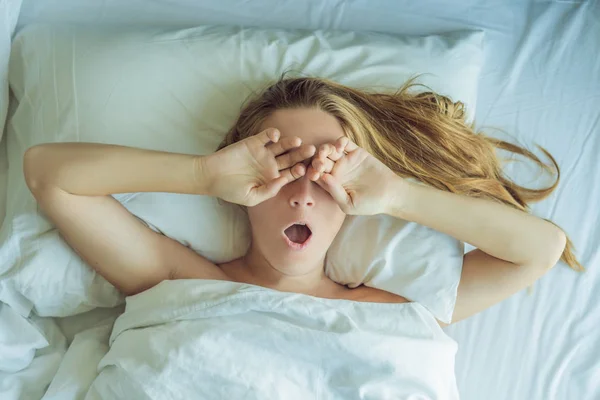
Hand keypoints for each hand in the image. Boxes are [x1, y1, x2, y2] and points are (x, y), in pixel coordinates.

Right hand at [199, 128, 315, 206]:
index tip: (304, 170)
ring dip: (290, 143)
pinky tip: (275, 137)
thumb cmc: (230, 190)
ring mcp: (263, 153)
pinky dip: (273, 134)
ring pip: (282, 146)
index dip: (299, 171)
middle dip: (301, 155)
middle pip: (291, 158)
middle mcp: (270, 165)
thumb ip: (269, 190)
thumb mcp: (252, 197)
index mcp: (272, 179)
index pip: (291, 174)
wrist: (211, 176)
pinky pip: (267, 136)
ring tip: (297, 141)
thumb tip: (284, 180)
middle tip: (312, 151)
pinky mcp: (254, 142)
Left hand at [307, 137, 403, 215]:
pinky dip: (340, 142)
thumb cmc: (369, 204)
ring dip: (325, 149)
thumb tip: (322, 177)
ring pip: (330, 150)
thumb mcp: (349, 204)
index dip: (312, 173)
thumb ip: (335, 191)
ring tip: (327, 151)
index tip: (313, 174)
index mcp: (331, 184)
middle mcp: (336, 171)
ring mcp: (346, 160)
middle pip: (321, 161)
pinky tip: (340, 147)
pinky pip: (345, 143)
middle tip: (319, 161)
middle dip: (317, 160)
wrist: (390, 195)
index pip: (316, 175)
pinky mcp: (356, 152)